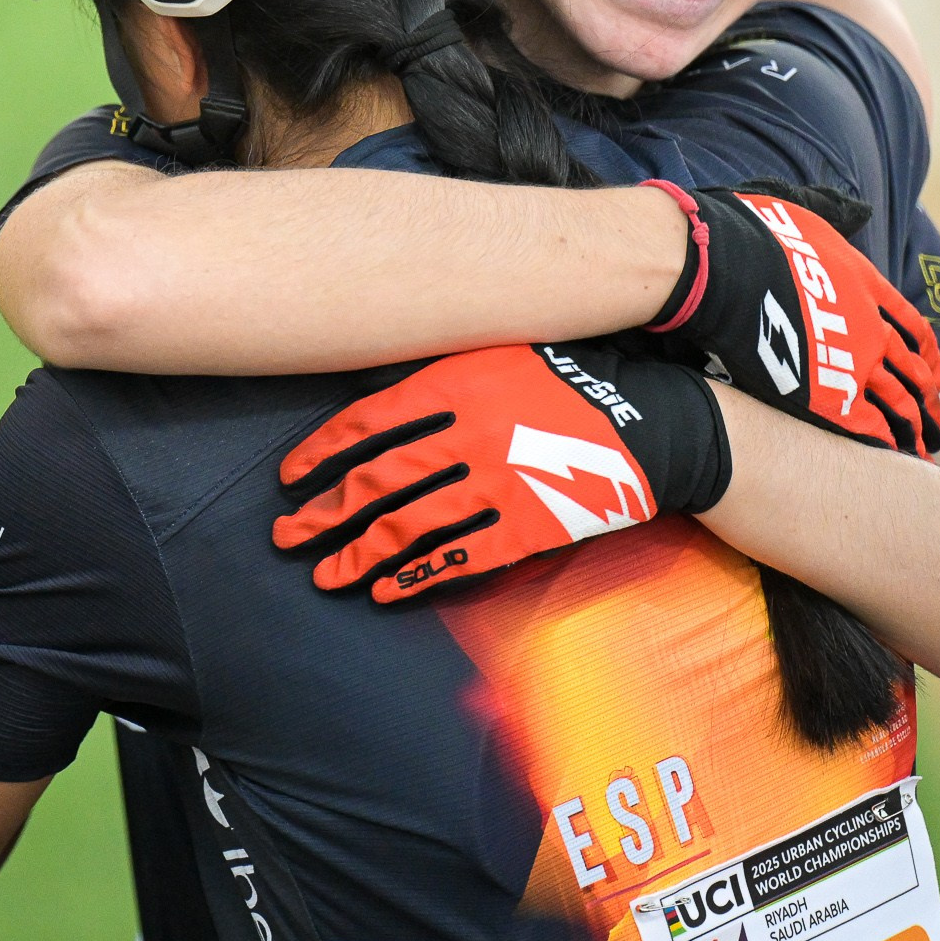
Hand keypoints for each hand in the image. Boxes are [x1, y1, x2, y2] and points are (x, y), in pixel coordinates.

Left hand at [272, 340, 730, 602]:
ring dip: (357, 554)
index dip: (323, 453)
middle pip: (378, 480)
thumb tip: (378, 384)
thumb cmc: (576, 376)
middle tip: (286, 534)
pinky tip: (385, 590)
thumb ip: (446, 368)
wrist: (653, 422)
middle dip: (324, 512)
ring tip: (324, 574)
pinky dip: (415, 576)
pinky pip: (459, 557)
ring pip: (409, 525)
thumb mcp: (507, 350)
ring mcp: (498, 484)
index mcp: (460, 383)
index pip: (370, 422)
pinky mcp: (527, 525)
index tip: (291, 476)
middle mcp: (470, 434)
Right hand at [644, 180, 939, 456]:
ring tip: (926, 453)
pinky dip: (882, 443)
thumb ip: (832, 211)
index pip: (909, 325)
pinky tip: (891, 458)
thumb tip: (858, 207)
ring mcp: (849, 359)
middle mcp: (868, 324)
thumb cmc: (748, 234)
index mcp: (863, 283)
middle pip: (913, 370)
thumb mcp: (800, 210)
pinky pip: (865, 425)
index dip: (924, 353)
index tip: (934, 373)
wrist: (721, 265)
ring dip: (915, 430)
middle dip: (930, 400)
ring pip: (899, 403)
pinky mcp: (823, 391)